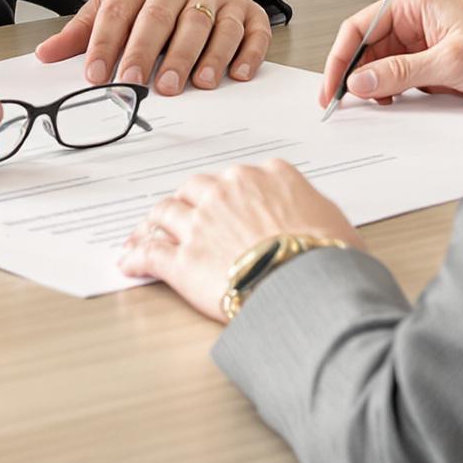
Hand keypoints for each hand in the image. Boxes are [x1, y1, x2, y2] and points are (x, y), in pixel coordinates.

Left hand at [33, 0, 270, 93]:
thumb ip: (82, 30)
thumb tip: (47, 54)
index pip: (119, 11)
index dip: (106, 44)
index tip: (98, 75)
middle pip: (164, 16)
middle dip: (150, 52)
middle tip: (139, 83)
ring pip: (209, 23)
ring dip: (200, 56)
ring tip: (191, 84)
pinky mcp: (247, 9)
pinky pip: (251, 30)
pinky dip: (247, 53)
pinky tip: (237, 74)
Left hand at [118, 160, 362, 319]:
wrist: (308, 286)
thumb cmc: (328, 257)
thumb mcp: (334, 219)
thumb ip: (311, 206)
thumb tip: (310, 213)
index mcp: (267, 176)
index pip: (239, 178)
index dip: (228, 193)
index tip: (224, 202)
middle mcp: (228, 190)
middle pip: (196, 188)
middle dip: (188, 201)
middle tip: (182, 214)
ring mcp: (201, 223)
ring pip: (165, 212)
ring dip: (154, 223)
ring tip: (145, 231)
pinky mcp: (182, 259)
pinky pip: (150, 252)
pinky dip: (135, 256)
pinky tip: (129, 262)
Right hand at [318, 0, 462, 107]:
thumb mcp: (450, 61)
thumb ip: (401, 72)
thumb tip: (361, 81)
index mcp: (415, 2)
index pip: (360, 26)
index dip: (341, 57)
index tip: (332, 86)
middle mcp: (414, 17)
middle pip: (366, 46)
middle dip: (355, 73)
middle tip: (343, 102)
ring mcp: (422, 40)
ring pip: (380, 63)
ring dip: (374, 84)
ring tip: (373, 103)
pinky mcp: (430, 62)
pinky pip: (398, 75)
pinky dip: (391, 91)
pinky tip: (392, 102)